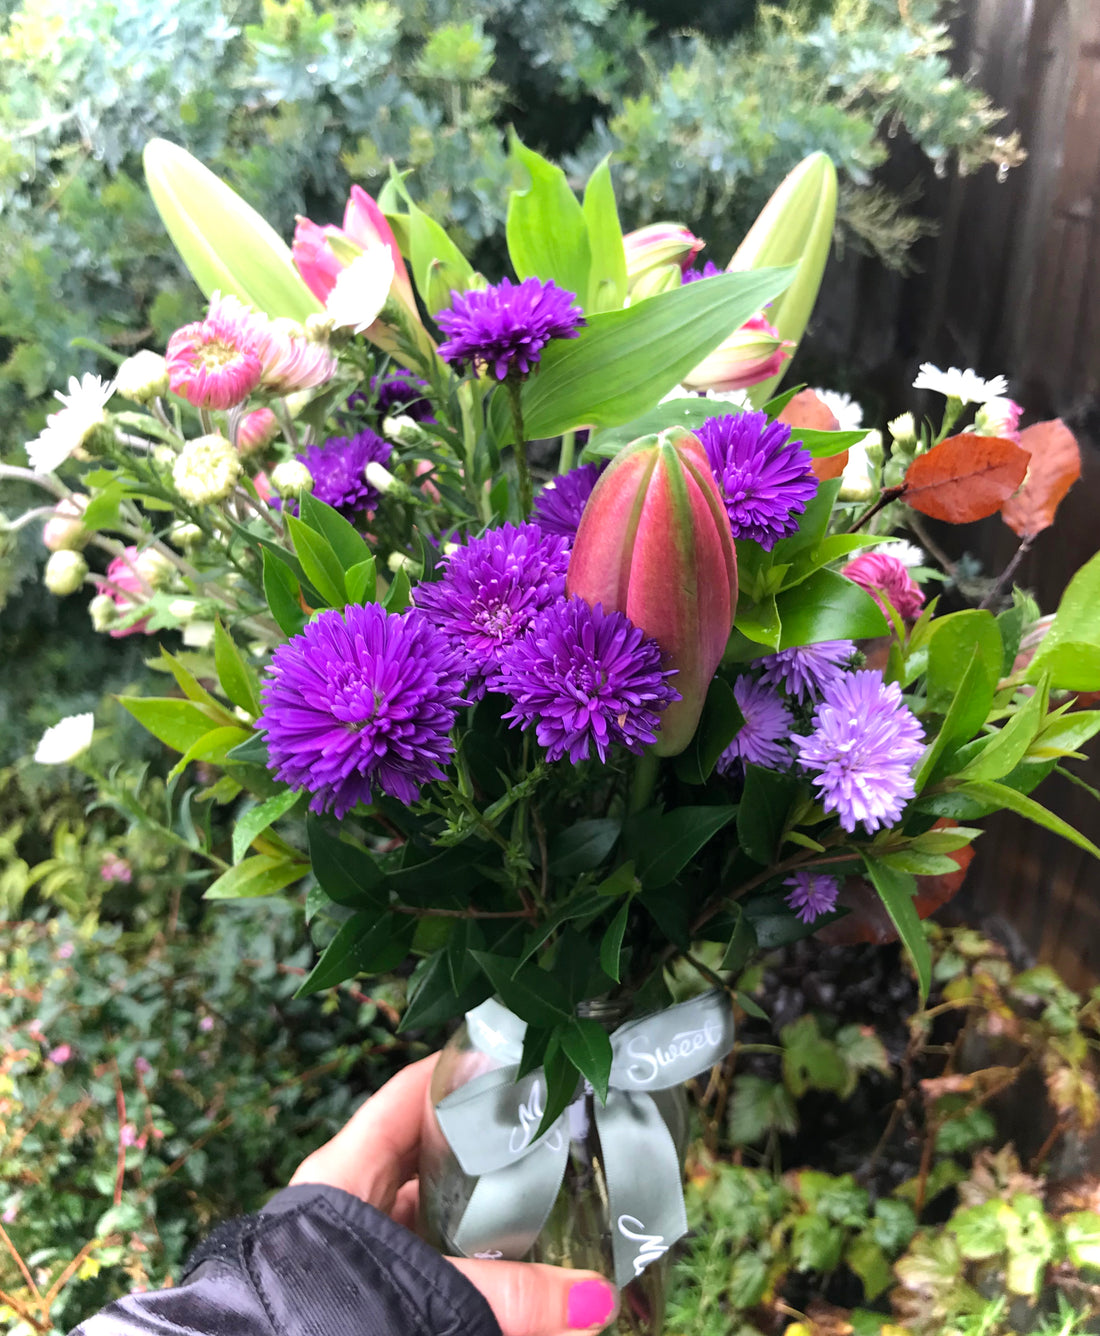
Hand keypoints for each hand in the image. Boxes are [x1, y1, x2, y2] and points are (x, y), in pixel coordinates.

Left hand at [291, 1055, 619, 1335]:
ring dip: (481, 1201)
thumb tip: (596, 1302)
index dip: (464, 1070)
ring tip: (546, 1189)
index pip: (412, 1091)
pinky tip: (512, 1258)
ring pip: (433, 1202)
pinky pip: (432, 1249)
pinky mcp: (374, 1280)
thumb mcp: (424, 1291)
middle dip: (485, 1140)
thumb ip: (511, 1297)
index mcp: (346, 1169)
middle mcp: (353, 1196)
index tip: (522, 1060)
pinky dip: (470, 1249)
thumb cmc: (319, 1316)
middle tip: (550, 1130)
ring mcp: (362, 1241)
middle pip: (430, 1145)